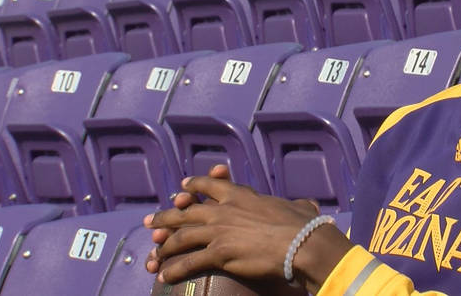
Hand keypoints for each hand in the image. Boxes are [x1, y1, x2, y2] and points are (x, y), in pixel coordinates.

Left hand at [144, 175, 352, 292]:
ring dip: (164, 245)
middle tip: (151, 221)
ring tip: (153, 252)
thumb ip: (297, 205)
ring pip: (181, 236)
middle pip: (186, 211)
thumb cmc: (304, 225)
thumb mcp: (299, 207)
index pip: (210, 185)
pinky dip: (173, 269)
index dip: (192, 186)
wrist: (302, 243)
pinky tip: (163, 275)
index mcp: (241, 195)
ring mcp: (218, 231)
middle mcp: (224, 210)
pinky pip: (188, 262)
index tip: (181, 189)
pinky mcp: (218, 253)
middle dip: (166, 216)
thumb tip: (309, 206)